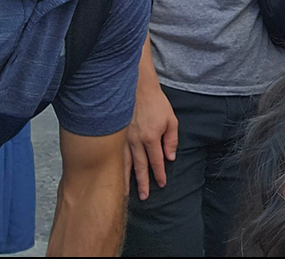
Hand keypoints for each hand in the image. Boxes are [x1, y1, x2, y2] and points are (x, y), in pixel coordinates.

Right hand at [124, 84, 178, 200]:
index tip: (161, 184)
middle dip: (143, 183)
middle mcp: (135, 141)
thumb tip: (170, 158)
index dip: (159, 174)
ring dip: (126, 180)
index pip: (156, 161)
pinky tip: (113, 175)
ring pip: (125, 164)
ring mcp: (123, 139)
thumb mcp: (171, 120)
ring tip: (126, 194)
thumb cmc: (156, 103)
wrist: (137, 88)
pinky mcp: (116, 135)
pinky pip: (116, 155)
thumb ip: (171, 140)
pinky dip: (115, 167)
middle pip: (139, 167)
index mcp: (150, 138)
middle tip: (145, 197)